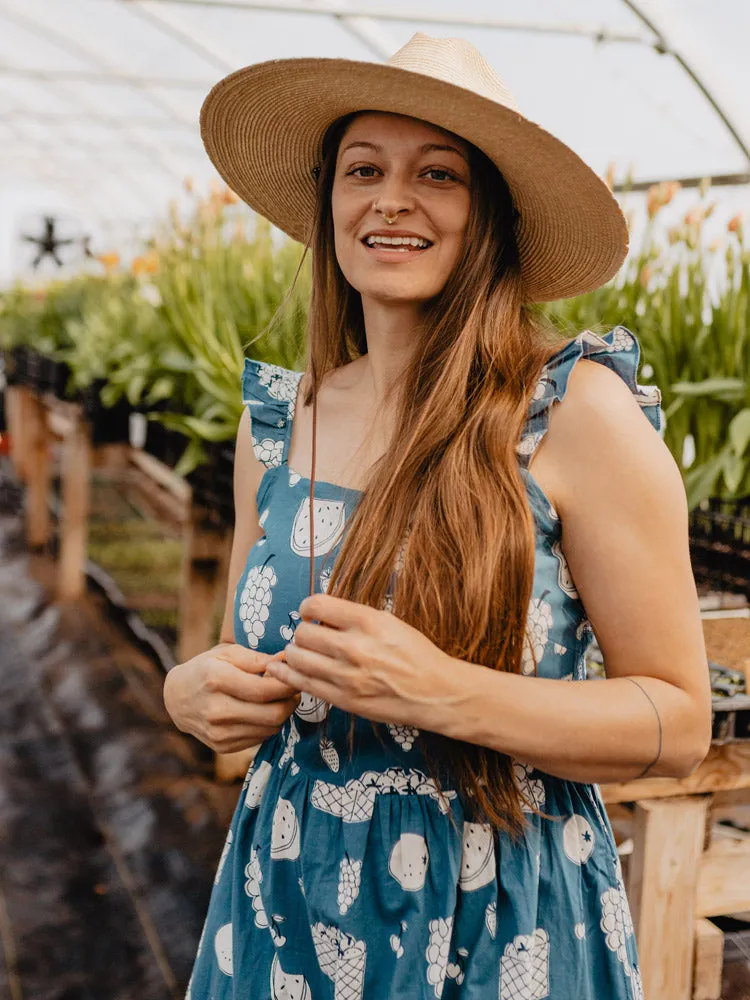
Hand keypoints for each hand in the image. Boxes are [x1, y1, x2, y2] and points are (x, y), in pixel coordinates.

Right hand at [163, 643, 299, 753]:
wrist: (177, 698)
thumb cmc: (205, 669)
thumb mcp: (227, 654)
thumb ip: (257, 658)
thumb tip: (285, 660)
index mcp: (217, 680)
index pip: (265, 690)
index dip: (287, 684)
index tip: (295, 676)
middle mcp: (216, 710)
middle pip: (272, 714)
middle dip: (291, 701)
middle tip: (294, 690)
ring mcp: (218, 732)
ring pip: (270, 728)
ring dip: (282, 714)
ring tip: (280, 699)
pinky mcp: (222, 746)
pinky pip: (260, 738)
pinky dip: (269, 725)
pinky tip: (264, 711)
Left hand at [264, 594, 455, 729]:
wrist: (436, 692)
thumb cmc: (415, 654)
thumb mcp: (388, 622)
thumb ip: (354, 618)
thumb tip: (320, 617)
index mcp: (368, 621)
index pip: (317, 604)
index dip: (307, 607)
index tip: (309, 613)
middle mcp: (354, 647)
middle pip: (303, 632)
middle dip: (302, 632)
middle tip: (309, 637)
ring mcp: (346, 676)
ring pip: (297, 658)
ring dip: (294, 653)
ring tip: (301, 653)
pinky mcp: (343, 699)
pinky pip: (302, 684)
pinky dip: (287, 674)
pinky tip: (282, 669)